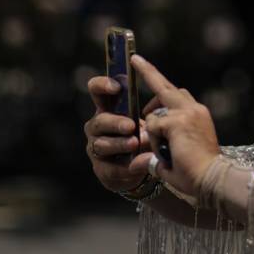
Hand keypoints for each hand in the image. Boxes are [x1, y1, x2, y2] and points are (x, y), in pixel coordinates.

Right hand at [84, 75, 152, 193]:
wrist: (141, 167)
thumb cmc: (144, 136)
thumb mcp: (149, 121)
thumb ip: (152, 113)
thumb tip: (158, 115)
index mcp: (107, 107)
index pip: (96, 90)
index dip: (103, 85)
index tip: (117, 87)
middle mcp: (97, 125)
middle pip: (100, 120)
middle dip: (116, 122)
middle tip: (131, 126)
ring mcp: (96, 147)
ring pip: (102, 144)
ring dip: (120, 144)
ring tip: (136, 144)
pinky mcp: (101, 169)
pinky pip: (110, 168)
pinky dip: (125, 166)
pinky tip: (136, 165)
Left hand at [130, 54, 220, 199]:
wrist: (212, 178)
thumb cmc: (197, 174)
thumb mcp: (176, 158)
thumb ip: (160, 153)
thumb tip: (141, 160)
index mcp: (197, 115)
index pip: (177, 94)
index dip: (162, 85)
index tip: (150, 70)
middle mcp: (194, 109)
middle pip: (166, 87)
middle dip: (149, 73)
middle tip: (135, 59)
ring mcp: (186, 113)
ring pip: (155, 113)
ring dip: (153, 131)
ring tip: (164, 150)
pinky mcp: (177, 121)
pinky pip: (154, 127)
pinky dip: (154, 142)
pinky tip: (167, 153)